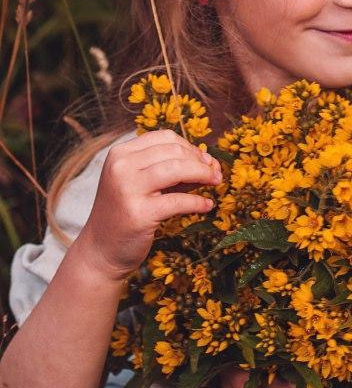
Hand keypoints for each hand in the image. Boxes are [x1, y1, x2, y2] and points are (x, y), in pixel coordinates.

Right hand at [79, 129, 220, 279]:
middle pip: (174, 151)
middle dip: (200, 161)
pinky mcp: (139, 214)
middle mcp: (121, 167)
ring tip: (215, 182)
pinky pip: (179, 201)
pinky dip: (198, 202)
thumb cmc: (126, 213)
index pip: (164, 137)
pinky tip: (207, 206)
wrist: (101, 250)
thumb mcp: (142, 183)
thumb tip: (209, 161)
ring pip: (177, 169)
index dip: (190, 147)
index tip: (205, 160)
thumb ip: (171, 170)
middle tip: (215, 173)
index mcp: (120, 154)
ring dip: (203, 174)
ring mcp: (128, 189)